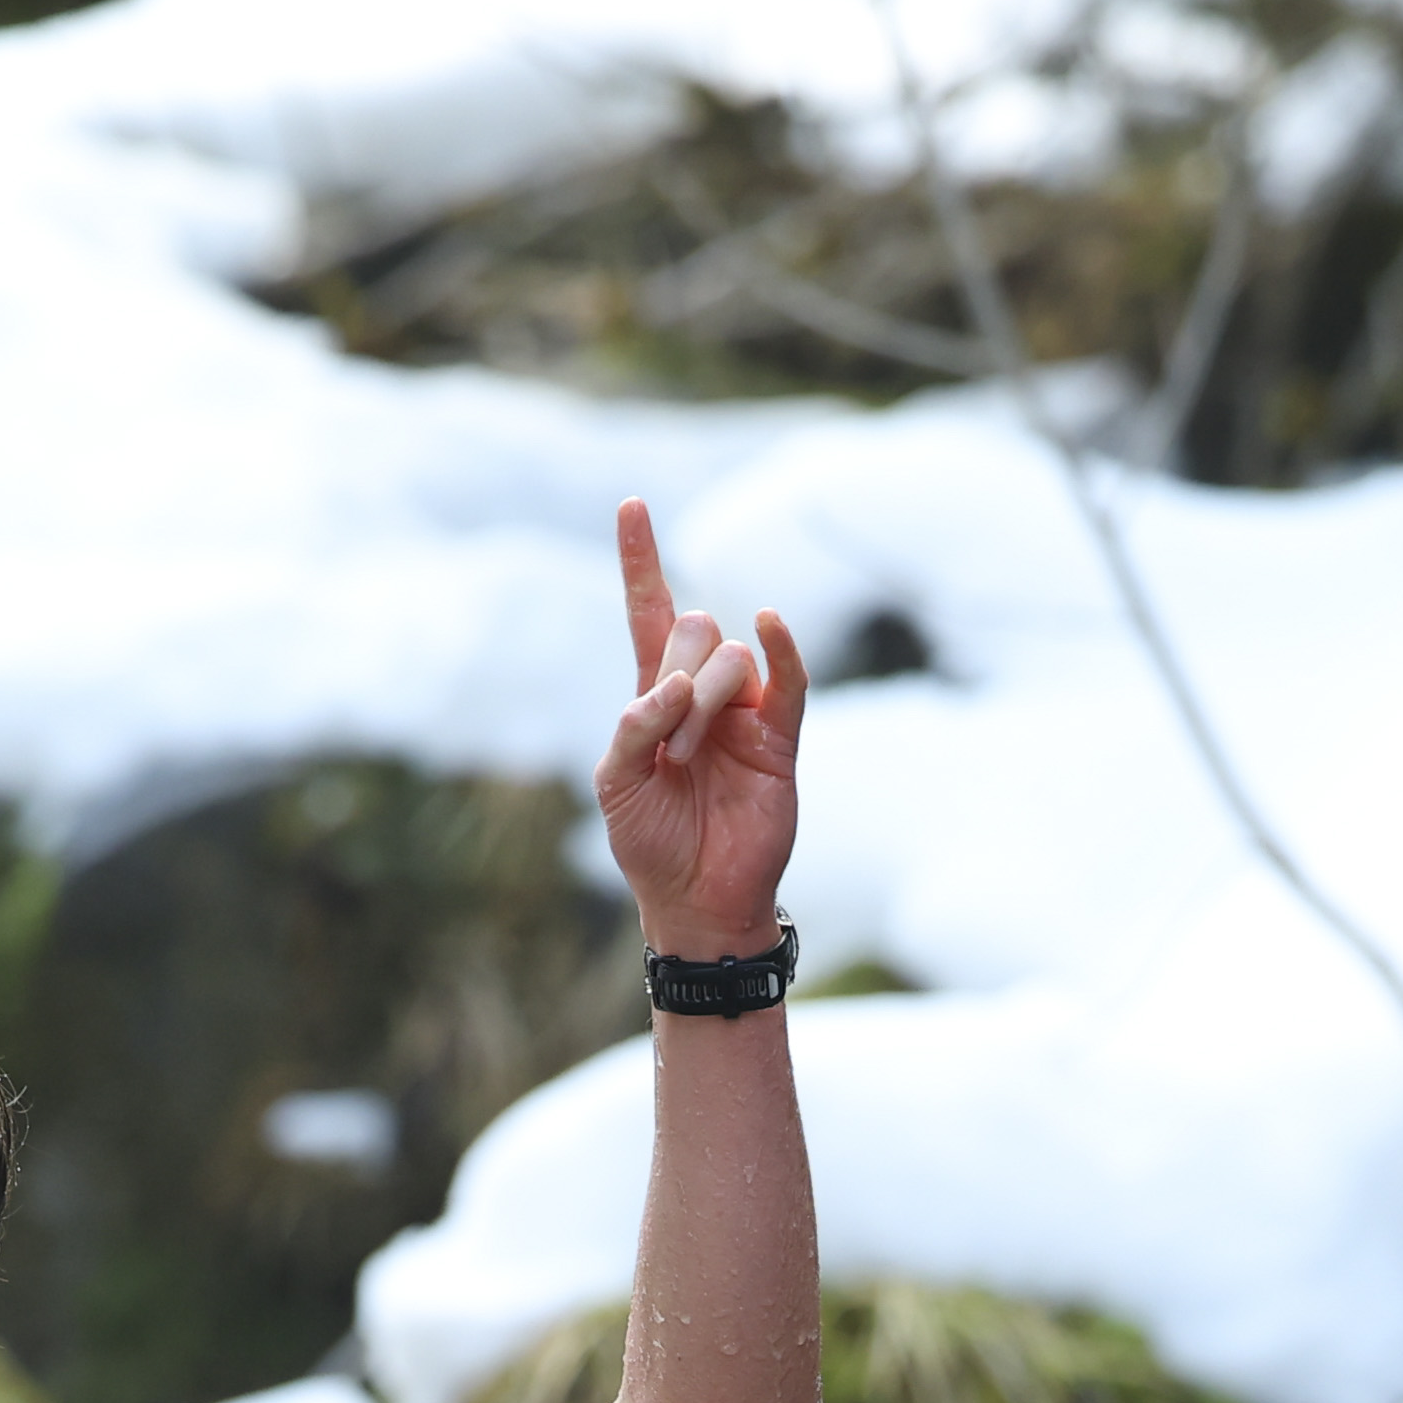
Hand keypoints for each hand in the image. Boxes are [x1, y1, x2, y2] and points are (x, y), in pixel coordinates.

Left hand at [590, 496, 804, 963]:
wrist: (698, 898)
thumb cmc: (650, 842)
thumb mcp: (615, 785)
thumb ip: (630, 728)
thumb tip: (671, 686)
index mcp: (655, 697)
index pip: (648, 613)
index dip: (640, 561)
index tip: (630, 505)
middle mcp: (703, 692)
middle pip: (692, 629)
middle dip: (672, 680)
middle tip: (667, 747)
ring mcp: (745, 711)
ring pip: (728, 657)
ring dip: (701, 705)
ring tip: (688, 761)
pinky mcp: (781, 737)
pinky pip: (788, 679)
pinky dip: (781, 649)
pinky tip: (767, 625)